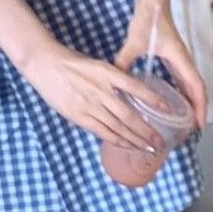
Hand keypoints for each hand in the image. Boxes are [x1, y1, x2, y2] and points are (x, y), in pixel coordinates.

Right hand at [21, 41, 172, 151]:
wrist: (45, 63)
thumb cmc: (71, 62)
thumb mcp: (96, 65)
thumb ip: (112, 80)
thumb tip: (128, 96)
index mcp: (107, 73)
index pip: (136, 87)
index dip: (153, 99)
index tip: (167, 109)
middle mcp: (101, 90)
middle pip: (129, 115)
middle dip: (147, 131)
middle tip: (161, 142)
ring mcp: (90, 105)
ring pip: (118, 127)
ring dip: (135, 140)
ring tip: (149, 148)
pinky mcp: (79, 115)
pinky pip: (102, 131)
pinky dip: (117, 140)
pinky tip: (127, 145)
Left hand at [114, 3, 207, 131]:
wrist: (153, 3)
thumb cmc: (148, 20)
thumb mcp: (134, 43)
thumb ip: (124, 61)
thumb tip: (114, 81)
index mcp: (181, 60)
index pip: (197, 87)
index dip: (200, 107)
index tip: (200, 126)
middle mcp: (184, 62)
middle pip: (197, 91)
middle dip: (197, 111)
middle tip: (190, 132)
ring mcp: (181, 61)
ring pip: (191, 87)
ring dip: (191, 104)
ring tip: (185, 124)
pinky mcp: (174, 58)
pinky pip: (183, 80)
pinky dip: (183, 94)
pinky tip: (173, 104)